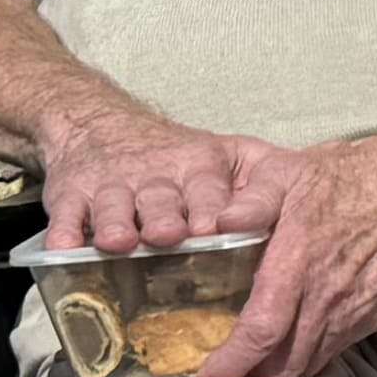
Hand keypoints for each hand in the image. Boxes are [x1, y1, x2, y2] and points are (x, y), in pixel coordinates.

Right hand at [32, 101, 298, 261]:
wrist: (100, 126)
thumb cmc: (180, 159)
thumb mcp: (229, 158)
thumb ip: (263, 185)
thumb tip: (311, 223)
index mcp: (200, 166)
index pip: (210, 186)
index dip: (214, 207)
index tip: (220, 227)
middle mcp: (155, 175)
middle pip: (161, 197)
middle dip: (166, 216)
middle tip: (170, 235)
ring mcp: (110, 184)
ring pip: (114, 205)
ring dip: (116, 223)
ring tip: (119, 242)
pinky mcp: (71, 195)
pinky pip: (66, 216)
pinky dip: (65, 233)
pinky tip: (64, 250)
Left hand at [195, 116, 376, 376]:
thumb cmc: (347, 177)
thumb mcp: (289, 172)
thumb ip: (251, 200)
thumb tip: (214, 225)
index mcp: (300, 261)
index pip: (262, 331)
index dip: (234, 361)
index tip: (209, 374)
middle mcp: (328, 297)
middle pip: (284, 364)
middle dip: (250, 376)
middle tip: (225, 369)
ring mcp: (355, 311)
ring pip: (309, 364)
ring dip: (278, 371)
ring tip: (253, 362)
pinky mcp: (373, 316)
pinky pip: (333, 352)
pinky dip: (306, 358)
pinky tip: (291, 342)